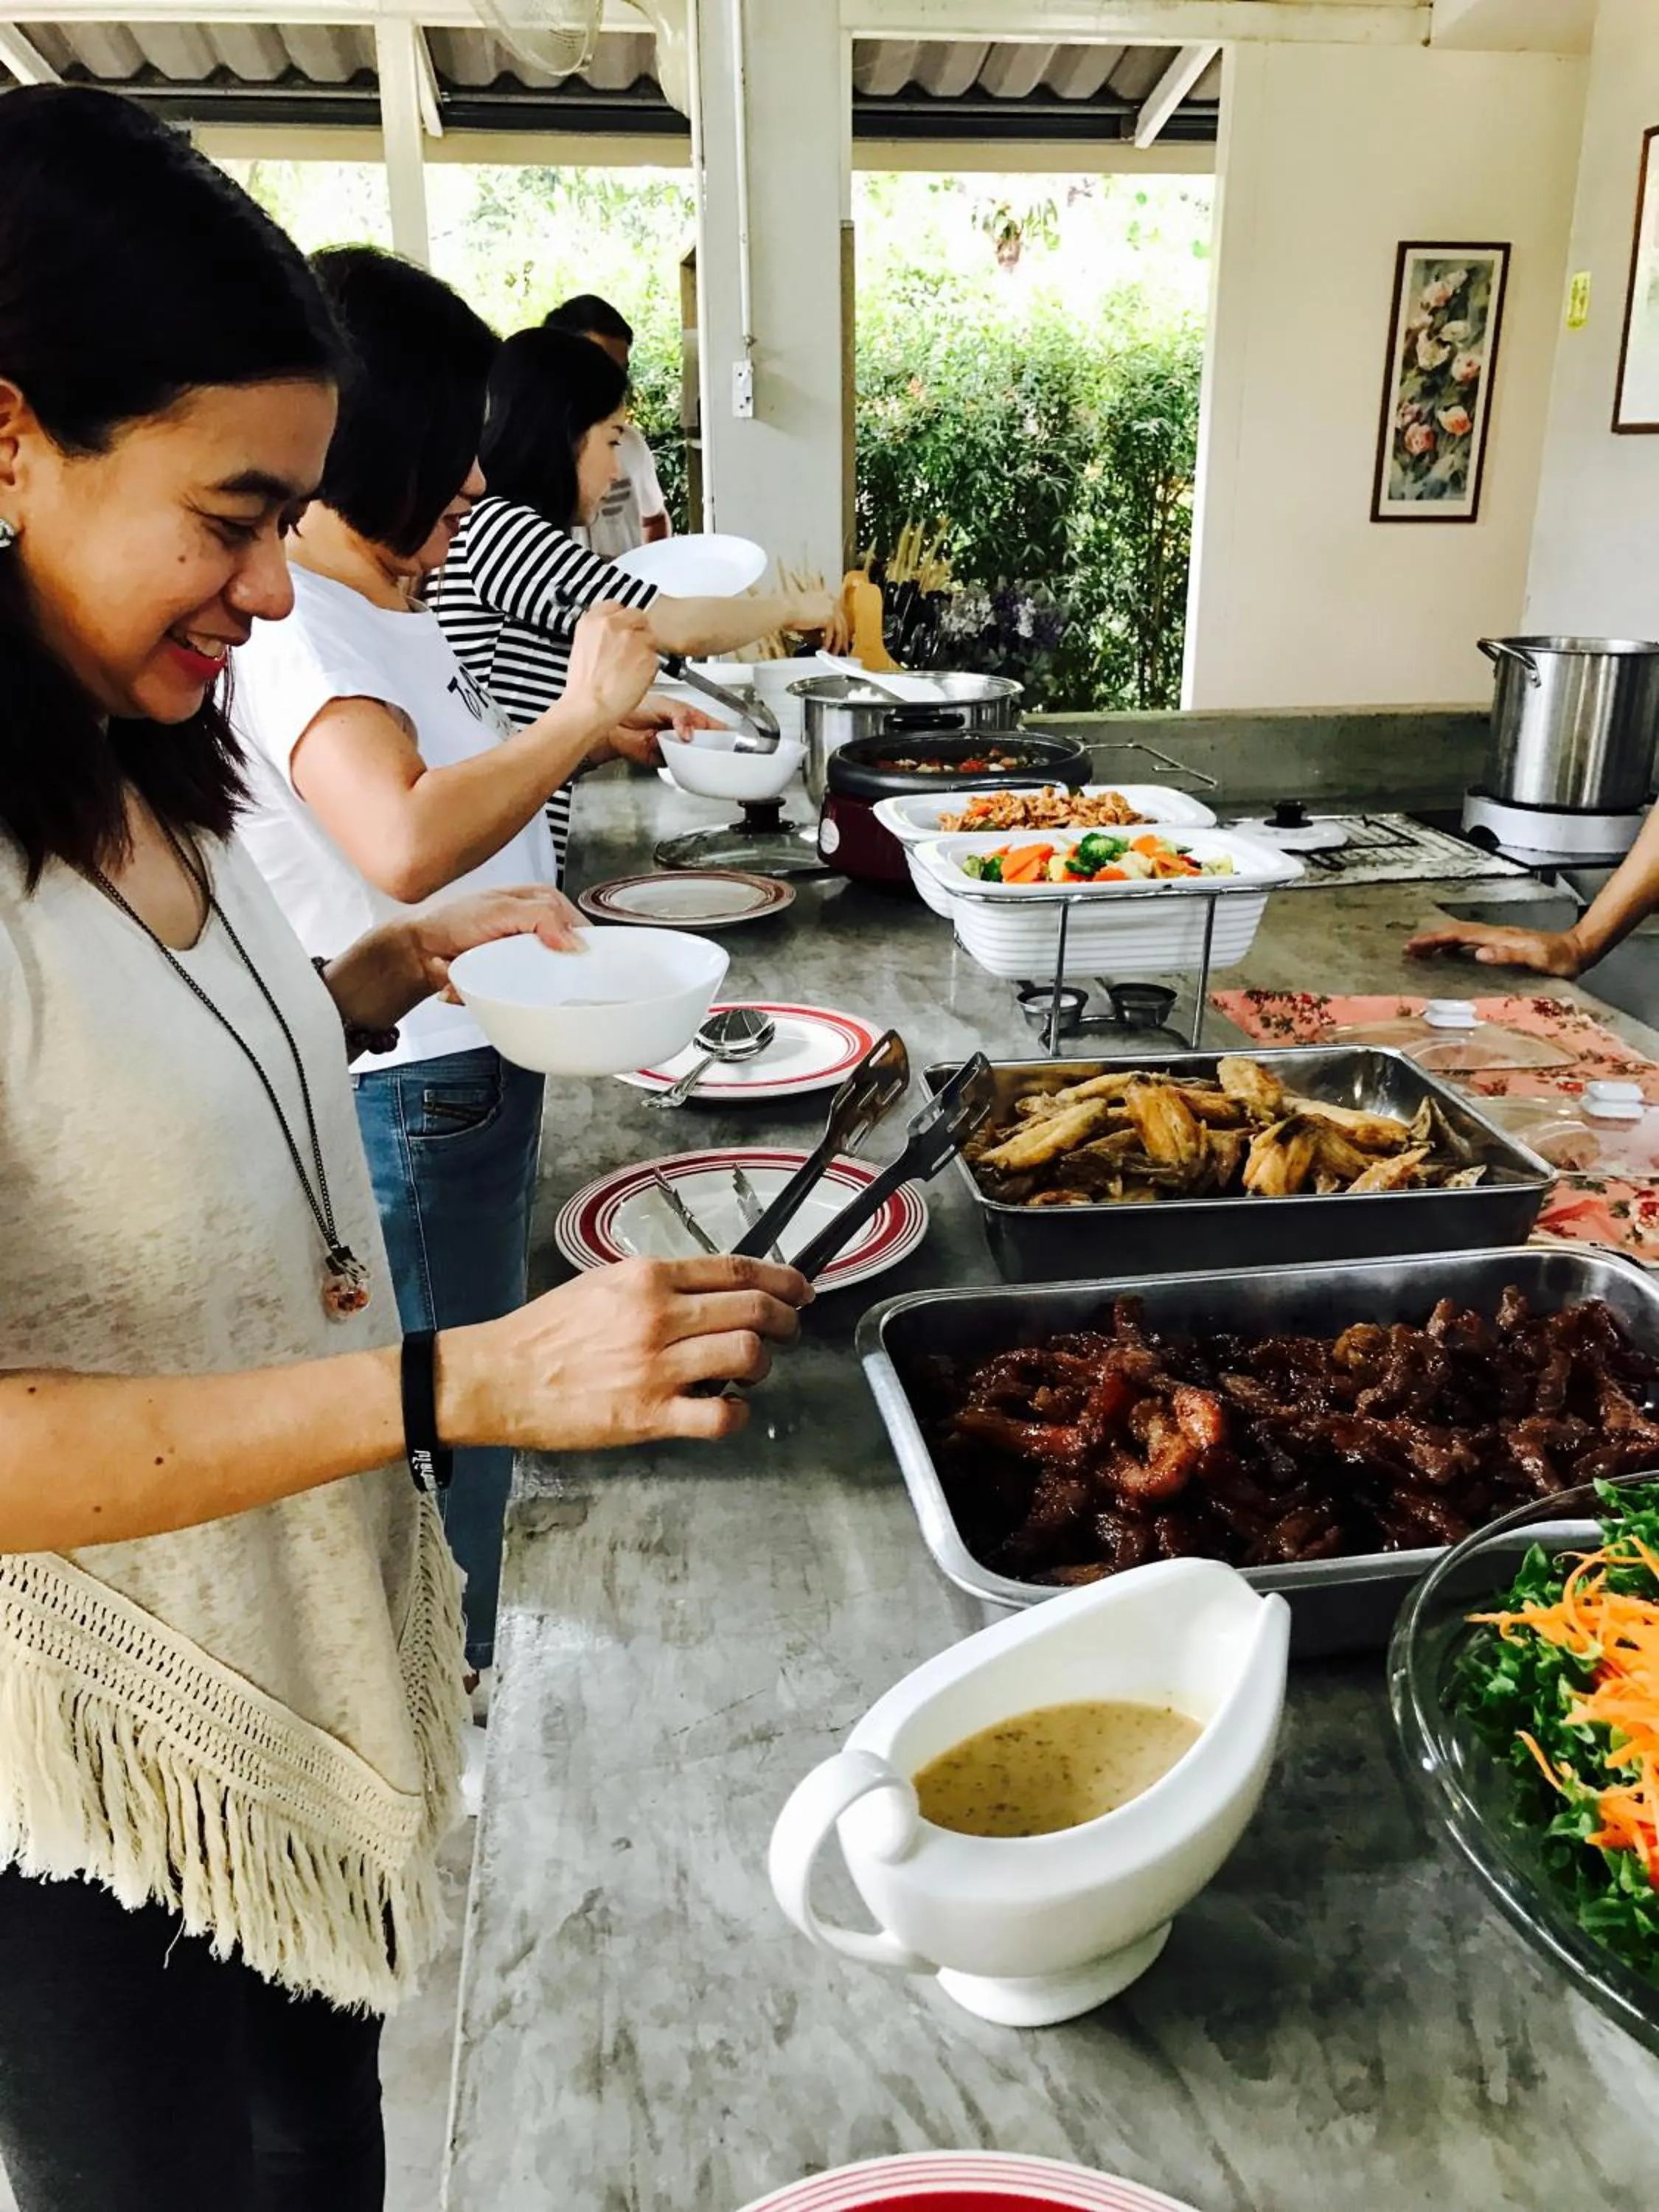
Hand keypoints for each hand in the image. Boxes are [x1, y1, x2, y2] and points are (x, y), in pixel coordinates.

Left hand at [409, 884, 584, 1004]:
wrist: (419, 950)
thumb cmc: (450, 919)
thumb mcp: (500, 909)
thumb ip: (541, 917)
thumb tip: (574, 942)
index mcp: (544, 903)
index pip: (581, 927)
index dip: (582, 949)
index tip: (573, 967)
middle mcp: (539, 928)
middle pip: (568, 960)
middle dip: (550, 973)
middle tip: (524, 971)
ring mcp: (526, 955)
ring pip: (548, 982)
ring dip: (525, 986)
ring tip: (498, 976)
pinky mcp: (514, 978)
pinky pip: (525, 995)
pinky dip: (508, 996)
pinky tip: (490, 986)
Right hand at [439, 1256, 812, 1448]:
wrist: (499, 1377)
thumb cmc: (546, 1332)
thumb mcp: (603, 1284)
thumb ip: (657, 1284)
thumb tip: (709, 1289)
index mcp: (648, 1278)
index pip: (737, 1269)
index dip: (782, 1278)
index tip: (799, 1289)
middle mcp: (658, 1316)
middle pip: (754, 1308)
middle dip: (786, 1319)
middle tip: (789, 1329)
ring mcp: (656, 1367)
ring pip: (747, 1355)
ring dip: (764, 1364)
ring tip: (751, 1371)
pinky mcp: (648, 1415)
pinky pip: (720, 1415)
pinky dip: (738, 1413)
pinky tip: (728, 1409)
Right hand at [564, 602, 660, 728]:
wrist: (591, 705)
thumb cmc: (584, 686)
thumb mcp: (581, 648)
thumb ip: (598, 633)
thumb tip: (610, 633)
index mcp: (593, 621)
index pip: (615, 606)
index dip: (620, 619)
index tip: (621, 628)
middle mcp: (614, 624)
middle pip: (637, 615)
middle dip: (637, 631)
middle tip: (630, 650)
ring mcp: (633, 638)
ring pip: (649, 636)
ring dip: (644, 649)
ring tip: (630, 668)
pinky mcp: (649, 655)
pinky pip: (655, 656)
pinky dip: (649, 666)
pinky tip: (635, 677)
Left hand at [606, 698, 721, 767]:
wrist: (615, 724)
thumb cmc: (637, 708)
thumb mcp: (665, 705)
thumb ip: (682, 716)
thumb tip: (690, 733)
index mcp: (689, 718)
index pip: (713, 726)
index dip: (725, 732)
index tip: (733, 739)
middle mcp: (685, 734)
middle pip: (708, 744)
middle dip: (712, 747)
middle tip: (714, 747)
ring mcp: (677, 748)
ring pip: (695, 756)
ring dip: (696, 755)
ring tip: (690, 747)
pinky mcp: (667, 760)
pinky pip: (679, 765)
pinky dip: (681, 763)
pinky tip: (678, 754)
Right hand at [786, 591, 851, 653]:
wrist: (784, 609)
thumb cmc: (789, 610)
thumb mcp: (807, 610)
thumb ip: (818, 616)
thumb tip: (822, 631)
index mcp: (827, 596)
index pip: (838, 614)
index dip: (840, 628)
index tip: (840, 637)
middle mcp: (832, 600)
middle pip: (842, 623)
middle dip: (843, 638)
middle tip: (843, 649)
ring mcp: (832, 608)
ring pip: (839, 630)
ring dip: (837, 644)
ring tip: (834, 654)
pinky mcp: (829, 618)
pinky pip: (831, 635)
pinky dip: (828, 644)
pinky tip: (824, 651)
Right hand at [1405, 920, 1584, 977]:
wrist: (1578, 950)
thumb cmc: (1560, 958)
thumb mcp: (1537, 958)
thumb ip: (1509, 954)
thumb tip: (1478, 953)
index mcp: (1497, 937)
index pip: (1459, 936)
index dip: (1434, 940)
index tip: (1414, 946)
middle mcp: (1495, 935)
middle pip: (1455, 933)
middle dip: (1429, 939)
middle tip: (1407, 949)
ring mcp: (1498, 938)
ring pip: (1460, 936)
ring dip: (1439, 942)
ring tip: (1419, 951)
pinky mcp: (1502, 945)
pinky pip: (1470, 943)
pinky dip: (1453, 946)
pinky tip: (1448, 954)